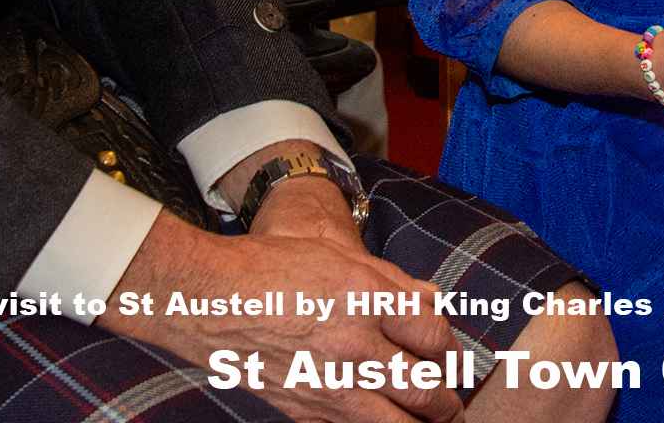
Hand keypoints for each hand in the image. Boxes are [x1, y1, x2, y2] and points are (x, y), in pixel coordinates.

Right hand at [102, 210, 463, 421]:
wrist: (209, 300)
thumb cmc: (273, 269)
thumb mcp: (341, 257)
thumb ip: (394, 281)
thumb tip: (434, 299)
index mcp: (368, 301)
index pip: (434, 336)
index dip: (452, 351)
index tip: (453, 358)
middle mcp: (354, 346)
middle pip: (423, 388)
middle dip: (446, 401)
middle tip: (454, 405)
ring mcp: (329, 384)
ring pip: (395, 422)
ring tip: (433, 421)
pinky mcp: (304, 409)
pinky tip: (385, 421)